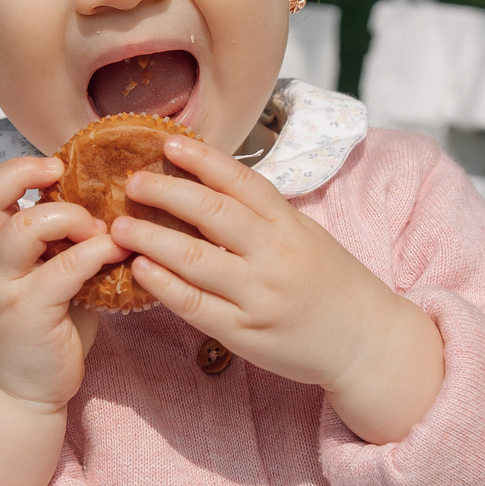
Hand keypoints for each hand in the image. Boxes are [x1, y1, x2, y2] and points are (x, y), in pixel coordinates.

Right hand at [0, 154, 124, 485]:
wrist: (23, 390)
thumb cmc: (43, 327)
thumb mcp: (44, 274)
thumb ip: (60, 243)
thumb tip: (105, 201)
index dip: (15, 170)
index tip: (53, 166)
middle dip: (28, 178)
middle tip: (69, 184)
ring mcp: (5, 289)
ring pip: (22, 229)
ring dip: (68, 217)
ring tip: (99, 229)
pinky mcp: (30, 314)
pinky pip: (61, 270)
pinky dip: (92, 253)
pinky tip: (113, 254)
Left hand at [115, 137, 445, 443]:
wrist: (365, 341)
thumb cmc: (330, 284)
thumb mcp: (305, 237)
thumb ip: (263, 216)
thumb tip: (207, 186)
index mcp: (290, 225)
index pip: (242, 183)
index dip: (203, 161)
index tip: (169, 144)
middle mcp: (275, 255)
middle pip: (212, 214)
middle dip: (167, 193)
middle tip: (133, 182)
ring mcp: (259, 295)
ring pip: (195, 259)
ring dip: (151, 238)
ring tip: (119, 226)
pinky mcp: (244, 332)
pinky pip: (195, 304)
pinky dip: (163, 285)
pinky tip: (139, 270)